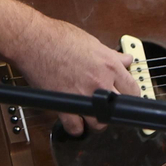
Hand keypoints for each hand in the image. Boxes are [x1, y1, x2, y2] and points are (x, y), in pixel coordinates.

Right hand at [10, 15, 138, 136]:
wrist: (32, 41)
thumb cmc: (57, 37)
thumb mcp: (91, 42)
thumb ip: (110, 55)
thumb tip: (125, 60)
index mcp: (109, 66)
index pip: (133, 90)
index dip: (130, 96)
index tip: (126, 98)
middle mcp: (100, 83)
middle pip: (119, 110)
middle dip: (114, 110)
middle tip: (106, 106)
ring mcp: (82, 96)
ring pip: (99, 124)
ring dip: (95, 121)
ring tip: (90, 114)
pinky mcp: (65, 105)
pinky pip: (76, 128)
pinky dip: (75, 127)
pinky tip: (74, 120)